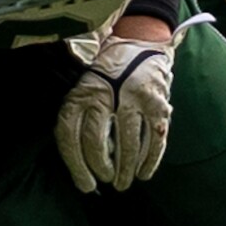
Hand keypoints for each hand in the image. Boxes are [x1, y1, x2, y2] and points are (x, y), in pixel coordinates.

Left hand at [57, 34, 173, 191]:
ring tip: (123, 182)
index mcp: (79, 92)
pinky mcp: (156, 103)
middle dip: (101, 169)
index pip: (68, 135)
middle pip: (96, 142)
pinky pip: (154, 139)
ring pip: (127, 145)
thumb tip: (79, 163)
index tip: (84, 184)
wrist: (138, 41)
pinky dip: (150, 161)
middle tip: (104, 181)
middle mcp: (103, 94)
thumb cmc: (104, 74)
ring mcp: (132, 98)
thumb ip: (77, 117)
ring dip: (125, 170)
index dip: (75, 165)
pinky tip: (144, 173)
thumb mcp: (80, 86)